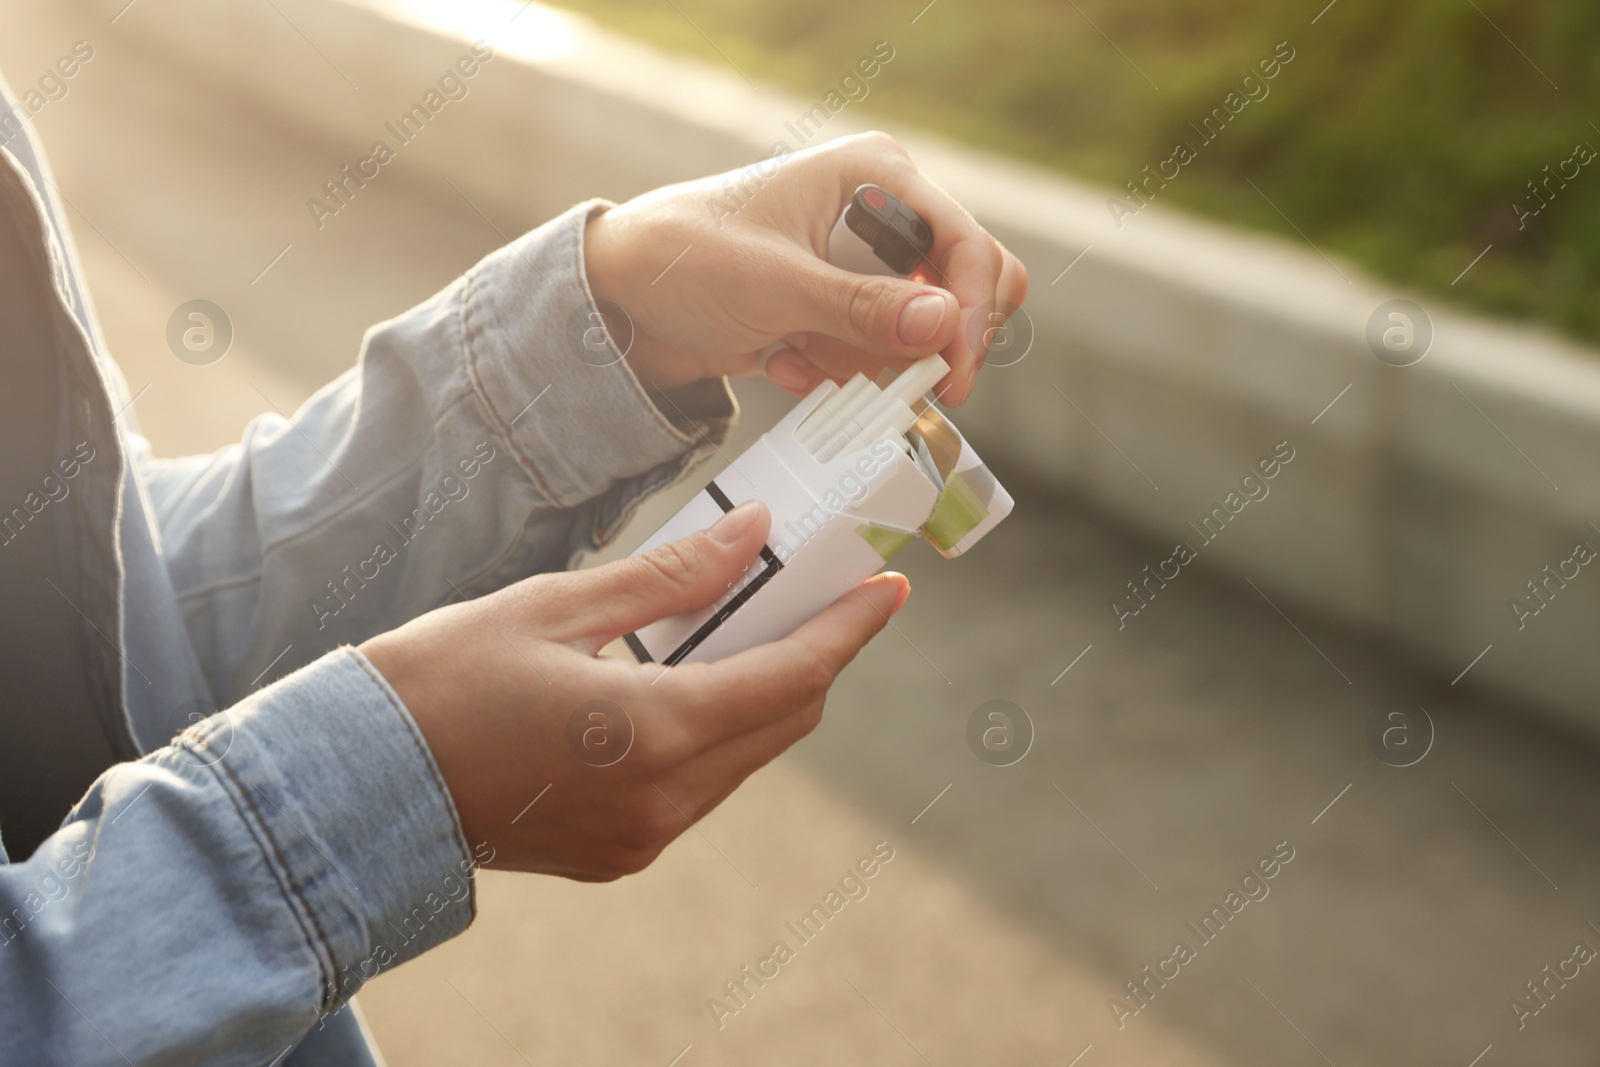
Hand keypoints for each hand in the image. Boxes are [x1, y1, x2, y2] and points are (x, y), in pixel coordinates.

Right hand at [359, 501, 908, 879]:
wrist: (359, 782)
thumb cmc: (440, 681)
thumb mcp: (557, 607)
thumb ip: (669, 579)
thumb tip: (753, 536)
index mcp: (654, 732)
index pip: (791, 676)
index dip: (848, 629)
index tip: (888, 587)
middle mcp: (664, 800)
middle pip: (783, 720)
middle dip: (813, 652)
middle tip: (819, 589)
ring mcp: (643, 836)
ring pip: (746, 755)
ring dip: (764, 690)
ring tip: (751, 621)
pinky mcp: (620, 851)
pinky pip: (701, 784)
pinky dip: (716, 727)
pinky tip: (691, 677)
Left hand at [583, 131, 1028, 405]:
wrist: (620, 299)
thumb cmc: (682, 260)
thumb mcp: (773, 285)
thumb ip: (859, 308)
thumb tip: (944, 324)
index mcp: (875, 175)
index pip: (965, 242)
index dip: (971, 312)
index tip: (953, 376)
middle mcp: (881, 213)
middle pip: (963, 288)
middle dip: (926, 345)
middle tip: (901, 387)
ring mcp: (863, 264)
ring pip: (920, 334)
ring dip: (862, 363)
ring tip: (796, 356)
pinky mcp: (843, 308)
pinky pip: (877, 355)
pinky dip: (835, 371)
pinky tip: (781, 359)